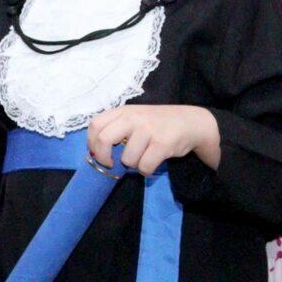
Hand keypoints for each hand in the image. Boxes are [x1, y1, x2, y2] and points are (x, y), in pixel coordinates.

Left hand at [86, 105, 216, 175]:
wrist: (189, 122)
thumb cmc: (157, 124)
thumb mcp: (135, 117)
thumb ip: (116, 127)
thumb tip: (94, 152)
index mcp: (124, 111)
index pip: (95, 125)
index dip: (92, 143)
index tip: (98, 154)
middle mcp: (133, 117)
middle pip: (104, 139)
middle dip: (104, 158)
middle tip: (112, 164)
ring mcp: (148, 130)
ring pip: (127, 159)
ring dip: (133, 165)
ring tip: (143, 157)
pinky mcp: (162, 144)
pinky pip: (144, 167)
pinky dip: (146, 170)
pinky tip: (153, 162)